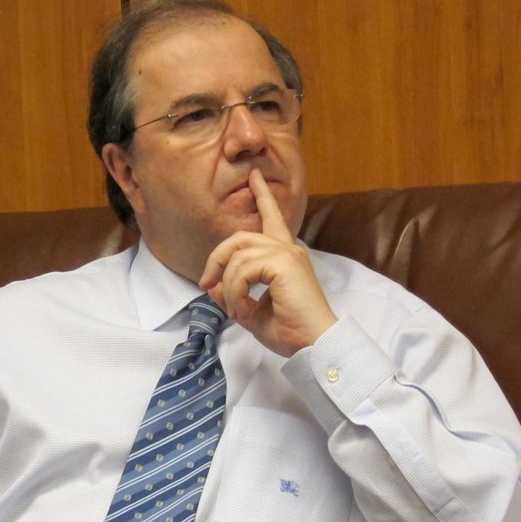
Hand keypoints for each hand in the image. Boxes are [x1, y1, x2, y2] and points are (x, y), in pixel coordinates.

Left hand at [199, 169, 336, 356]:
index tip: (254, 176)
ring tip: (236, 311)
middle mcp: (287, 249)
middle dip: (216, 260)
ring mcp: (287, 253)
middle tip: (205, 285)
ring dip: (227, 288)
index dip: (262, 196)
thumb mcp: (252, 313)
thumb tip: (211, 288)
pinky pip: (242, 270)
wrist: (314, 345)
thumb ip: (233, 297)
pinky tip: (243, 309)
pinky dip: (235, 292)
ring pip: (236, 258)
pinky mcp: (284, 263)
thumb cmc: (291, 332)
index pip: (272, 219)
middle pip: (238, 238)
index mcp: (284, 257)